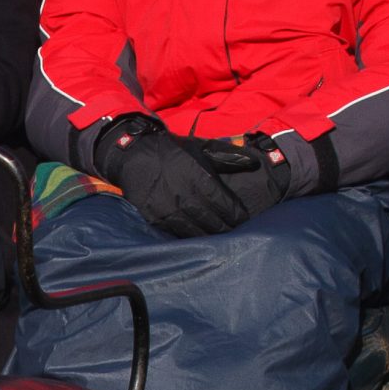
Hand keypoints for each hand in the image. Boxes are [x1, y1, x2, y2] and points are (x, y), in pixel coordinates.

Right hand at [95, 115, 288, 237]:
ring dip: (209, 237)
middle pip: (213, 223)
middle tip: (236, 235)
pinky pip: (176, 233)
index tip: (244, 220)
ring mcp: (169, 210)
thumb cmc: (173, 151)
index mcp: (200, 179)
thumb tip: (254, 163)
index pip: (227, 205)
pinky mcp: (155, 218)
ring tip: (219, 241)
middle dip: (226, 229)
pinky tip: (197, 239)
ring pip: (196, 232)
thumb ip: (228, 157)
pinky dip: (189, 237)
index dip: (238, 215)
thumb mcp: (201, 148)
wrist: (134, 155)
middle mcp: (186, 197)